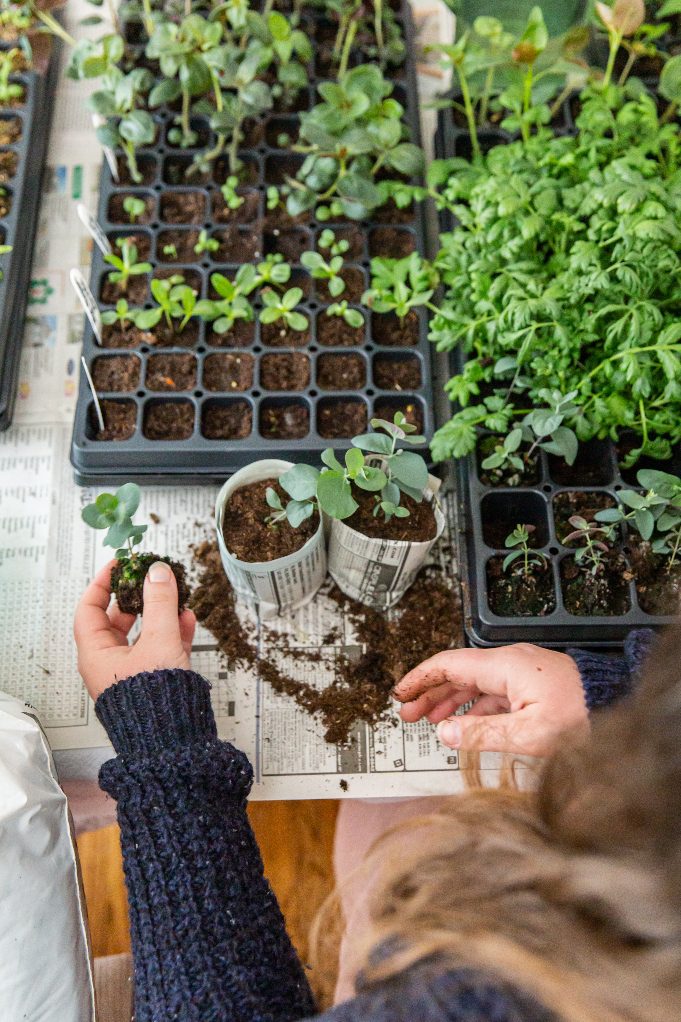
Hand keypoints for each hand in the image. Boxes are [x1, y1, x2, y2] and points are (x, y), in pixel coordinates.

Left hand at [74, 559, 195, 700]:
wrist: (173, 743)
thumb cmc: (155, 701)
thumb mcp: (159, 642)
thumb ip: (160, 603)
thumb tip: (157, 573)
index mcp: (97, 656)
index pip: (89, 610)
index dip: (102, 584)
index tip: (118, 565)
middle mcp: (110, 664)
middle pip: (117, 620)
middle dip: (136, 597)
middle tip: (149, 577)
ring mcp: (132, 673)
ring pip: (142, 634)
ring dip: (159, 613)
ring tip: (174, 595)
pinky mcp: (153, 681)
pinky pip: (159, 649)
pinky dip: (172, 632)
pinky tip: (187, 619)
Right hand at [394, 643, 587, 756]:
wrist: (619, 706)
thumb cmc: (581, 717)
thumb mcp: (528, 734)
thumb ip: (482, 733)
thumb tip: (444, 732)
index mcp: (505, 665)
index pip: (448, 665)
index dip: (420, 679)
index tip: (400, 693)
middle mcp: (510, 662)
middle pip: (457, 672)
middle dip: (430, 692)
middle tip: (407, 712)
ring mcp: (522, 671)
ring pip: (474, 682)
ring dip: (450, 700)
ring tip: (430, 720)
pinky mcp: (532, 683)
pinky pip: (493, 691)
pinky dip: (473, 706)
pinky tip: (465, 723)